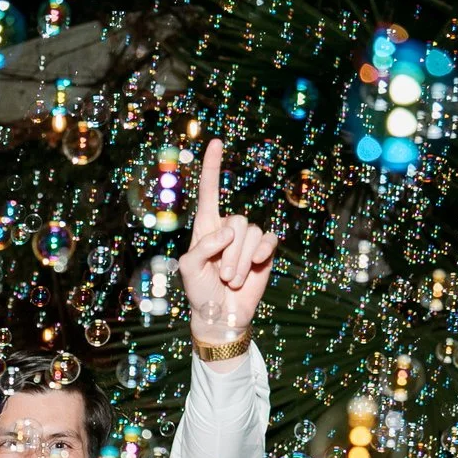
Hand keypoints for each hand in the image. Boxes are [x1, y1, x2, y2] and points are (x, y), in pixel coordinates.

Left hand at [175, 138, 278, 344]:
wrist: (221, 315)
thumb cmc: (199, 292)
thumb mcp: (189, 269)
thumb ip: (202, 247)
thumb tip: (229, 232)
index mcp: (206, 227)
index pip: (209, 192)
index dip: (211, 167)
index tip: (215, 142)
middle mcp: (228, 228)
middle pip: (237, 220)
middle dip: (230, 252)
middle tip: (221, 275)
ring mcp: (247, 240)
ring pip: (251, 233)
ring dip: (241, 261)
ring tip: (231, 279)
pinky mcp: (265, 251)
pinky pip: (268, 240)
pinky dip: (261, 254)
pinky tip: (257, 265)